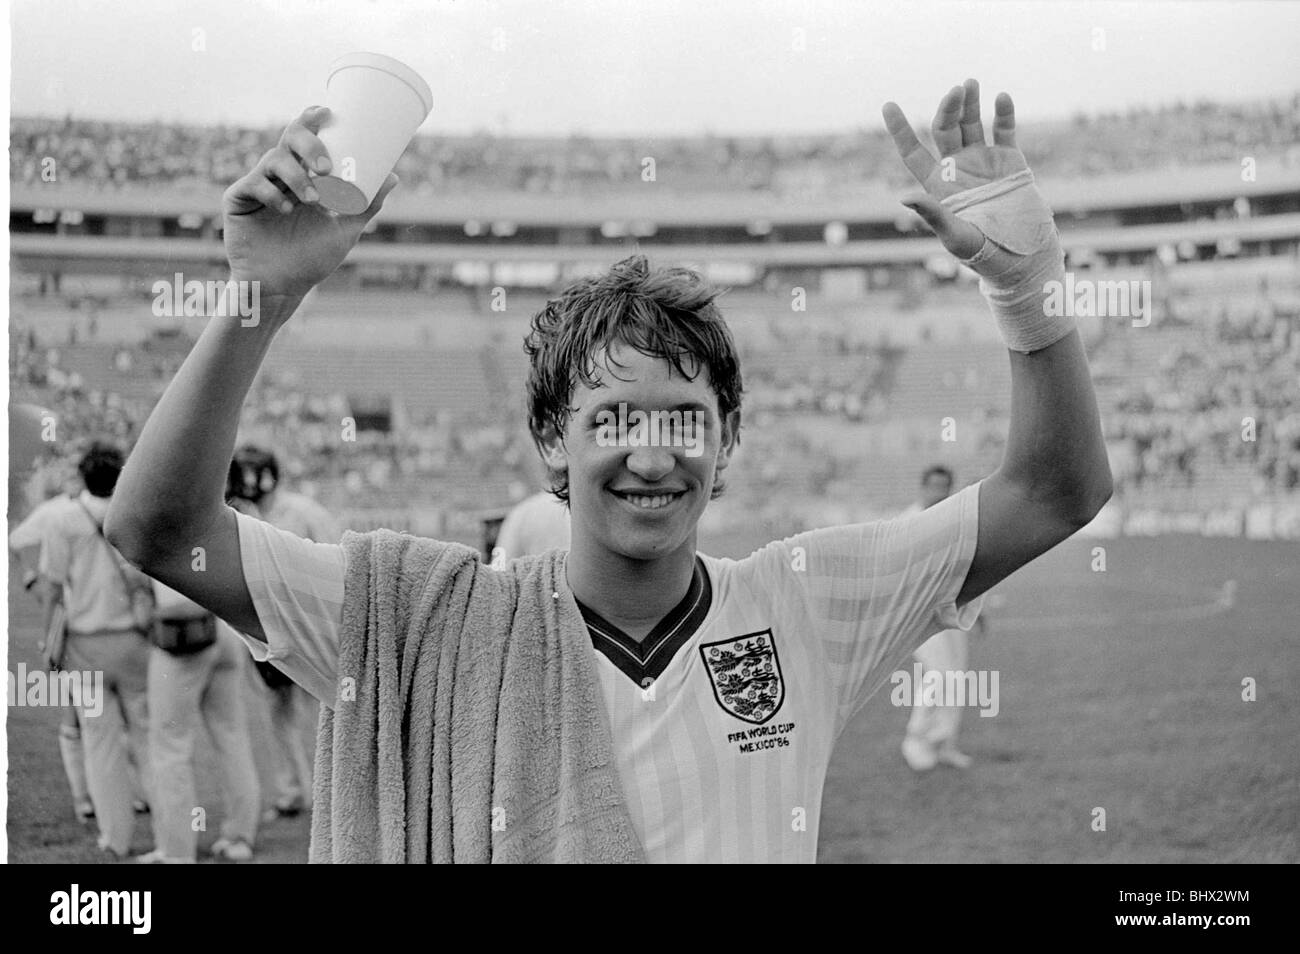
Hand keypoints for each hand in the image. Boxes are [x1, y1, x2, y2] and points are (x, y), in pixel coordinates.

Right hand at [222, 106, 398, 298]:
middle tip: (326, 166)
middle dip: (309, 144)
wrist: (282, 287)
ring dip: (297, 176)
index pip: (305, 137)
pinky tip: (286, 209)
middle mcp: (279, 174)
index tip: (328, 113)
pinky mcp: (237, 199)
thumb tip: (393, 175)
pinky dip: (273, 194)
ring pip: (274, 160)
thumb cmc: (311, 258)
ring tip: (313, 200)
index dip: (312, 118)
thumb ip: (366, 204)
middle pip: (289, 138)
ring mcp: (257, 185)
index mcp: (302, 174)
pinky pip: (254, 184)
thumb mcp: (344, 229)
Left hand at [882, 79, 1028, 259]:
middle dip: (948, 108)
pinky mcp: (1010, 161)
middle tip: (957, 90)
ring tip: (969, 83)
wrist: (1021, 254)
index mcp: (938, 184)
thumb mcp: (955, 236)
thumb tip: (904, 198)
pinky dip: (1004, 113)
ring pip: (972, 124)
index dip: (900, 129)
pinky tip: (1001, 97)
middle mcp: (958, 168)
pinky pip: (1005, 131)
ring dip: (970, 103)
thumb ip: (933, 215)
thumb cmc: (982, 252)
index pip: (913, 152)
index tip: (888, 104)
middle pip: (945, 129)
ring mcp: (984, 162)